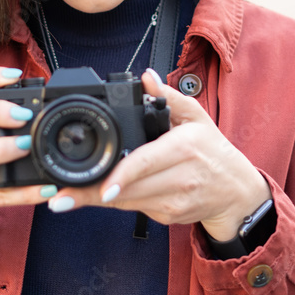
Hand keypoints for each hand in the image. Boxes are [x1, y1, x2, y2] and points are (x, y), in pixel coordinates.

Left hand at [46, 69, 270, 241]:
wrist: (235, 191)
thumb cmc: (213, 150)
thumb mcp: (196, 116)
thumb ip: (168, 96)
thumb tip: (146, 77)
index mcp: (182, 149)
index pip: (145, 163)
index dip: (120, 177)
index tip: (99, 188)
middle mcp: (179, 178)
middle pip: (129, 189)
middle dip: (92, 193)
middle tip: (59, 195)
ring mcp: (174, 202)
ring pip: (127, 203)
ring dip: (96, 200)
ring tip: (66, 197)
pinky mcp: (168, 217)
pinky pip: (135, 210)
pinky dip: (116, 202)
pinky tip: (101, 196)